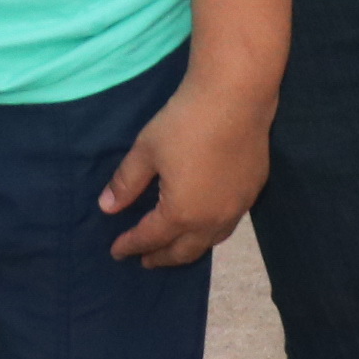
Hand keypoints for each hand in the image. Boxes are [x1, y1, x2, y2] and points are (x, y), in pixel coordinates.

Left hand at [101, 74, 274, 265]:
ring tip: (175, 248)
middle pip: (183, 251)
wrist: (236, 98)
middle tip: (145, 260)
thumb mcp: (146, 150)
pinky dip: (210, 232)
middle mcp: (211, 221)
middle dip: (161, 258)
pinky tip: (205, 222)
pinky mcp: (252, 193)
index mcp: (180, 213)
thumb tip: (106, 207)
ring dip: (188, 249)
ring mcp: (236, 209)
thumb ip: (126, 182)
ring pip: (209, 242)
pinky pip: (228, 225)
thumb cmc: (185, 122)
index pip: (150, 238)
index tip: (117, 251)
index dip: (131, 245)